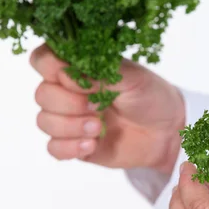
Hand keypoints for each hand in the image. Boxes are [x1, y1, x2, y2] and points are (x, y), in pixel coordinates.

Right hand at [30, 44, 184, 172]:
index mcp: (79, 66)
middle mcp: (68, 91)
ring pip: (44, 121)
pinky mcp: (74, 144)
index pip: (43, 59)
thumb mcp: (131, 77)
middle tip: (97, 106)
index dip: (51, 68)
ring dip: (70, 126)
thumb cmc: (150, 96)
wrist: (167, 131)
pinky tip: (93, 144)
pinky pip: (54, 148)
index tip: (75, 79)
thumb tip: (66, 75)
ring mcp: (69, 118)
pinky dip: (71, 147)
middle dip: (67, 102)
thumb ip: (98, 72)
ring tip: (98, 128)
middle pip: (41, 94)